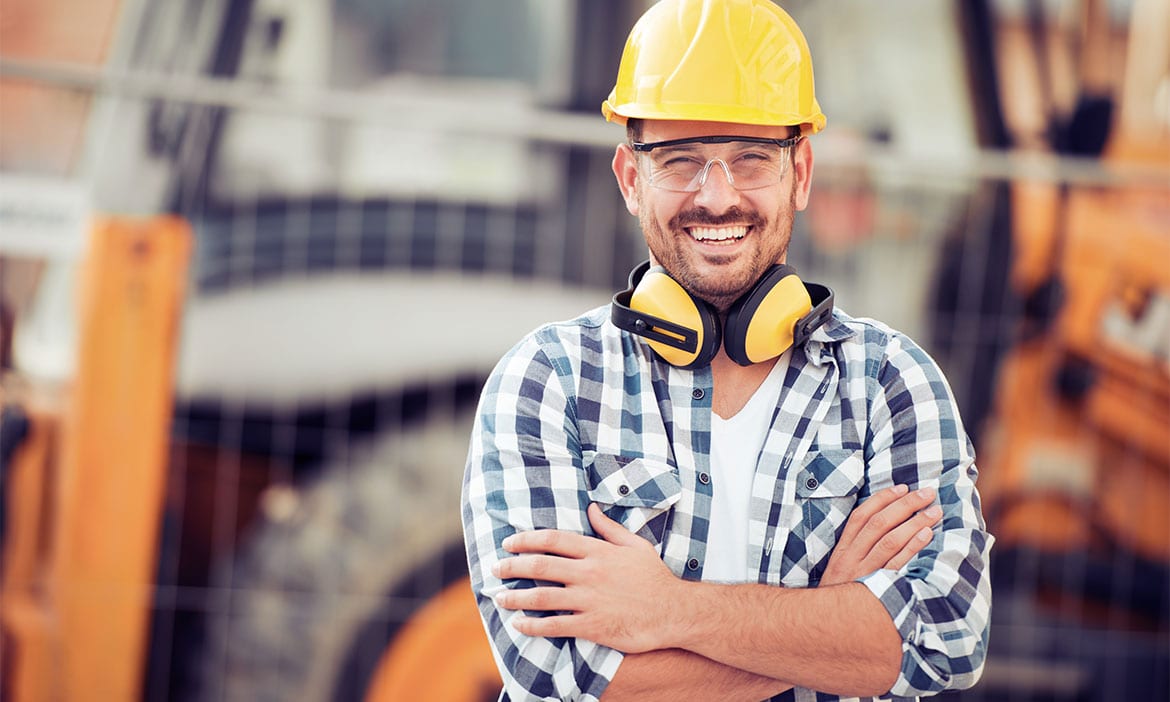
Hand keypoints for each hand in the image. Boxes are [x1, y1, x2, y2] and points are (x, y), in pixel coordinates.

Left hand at [492, 503, 683, 652]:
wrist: (674, 611)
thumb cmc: (655, 578)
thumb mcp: (635, 544)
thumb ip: (609, 527)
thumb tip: (591, 507)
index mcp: (598, 551)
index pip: (553, 539)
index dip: (526, 539)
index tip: (508, 543)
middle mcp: (590, 573)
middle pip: (540, 565)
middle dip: (512, 566)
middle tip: (495, 570)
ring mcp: (590, 600)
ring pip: (542, 596)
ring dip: (516, 596)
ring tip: (500, 598)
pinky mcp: (593, 625)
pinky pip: (556, 625)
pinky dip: (533, 626)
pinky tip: (519, 625)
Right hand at [820, 484, 940, 586]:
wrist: (828, 626)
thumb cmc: (841, 593)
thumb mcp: (842, 567)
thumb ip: (858, 547)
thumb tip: (885, 523)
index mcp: (843, 549)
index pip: (861, 516)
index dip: (882, 499)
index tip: (902, 487)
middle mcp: (852, 558)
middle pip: (879, 524)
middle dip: (905, 505)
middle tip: (927, 494)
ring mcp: (864, 572)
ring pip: (890, 541)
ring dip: (914, 523)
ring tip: (934, 512)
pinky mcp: (877, 588)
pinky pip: (897, 564)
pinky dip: (912, 547)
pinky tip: (927, 535)